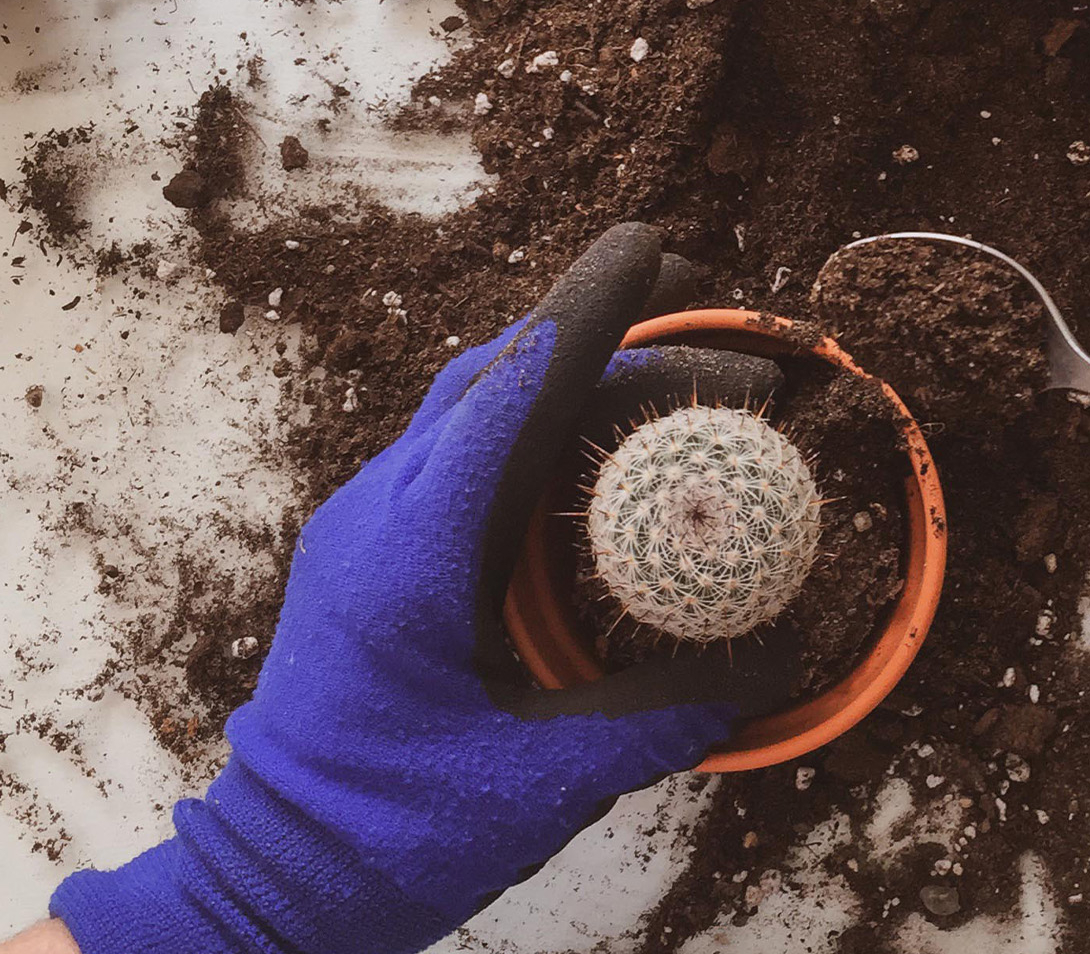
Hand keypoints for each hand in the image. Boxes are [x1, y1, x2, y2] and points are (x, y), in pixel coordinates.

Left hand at [50, 224, 798, 952]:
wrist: (272, 880)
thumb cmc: (391, 832)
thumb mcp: (544, 781)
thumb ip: (663, 716)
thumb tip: (778, 664)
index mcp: (412, 552)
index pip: (511, 395)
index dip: (589, 313)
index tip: (654, 247)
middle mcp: (380, 515)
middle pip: (499, 382)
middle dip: (611, 341)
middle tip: (724, 341)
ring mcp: (369, 530)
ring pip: (478, 410)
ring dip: (578, 382)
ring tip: (685, 389)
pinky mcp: (377, 556)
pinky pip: (465, 459)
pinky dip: (546, 433)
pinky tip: (613, 467)